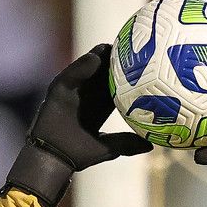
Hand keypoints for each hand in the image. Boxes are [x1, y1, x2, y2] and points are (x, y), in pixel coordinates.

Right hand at [2, 45, 150, 206]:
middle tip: (127, 47)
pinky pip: (70, 75)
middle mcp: (84, 97)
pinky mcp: (57, 92)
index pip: (113, 87)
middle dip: (112, 61)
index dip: (125, 76)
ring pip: (86, 71)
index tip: (140, 65)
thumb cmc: (79, 155)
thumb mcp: (109, 148)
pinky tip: (94, 58)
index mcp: (97, 108)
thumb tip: (150, 146)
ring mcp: (71, 93)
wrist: (56, 160)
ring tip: (110, 46)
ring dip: (97, 57)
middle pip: (100, 74)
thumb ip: (127, 143)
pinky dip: (81, 67)